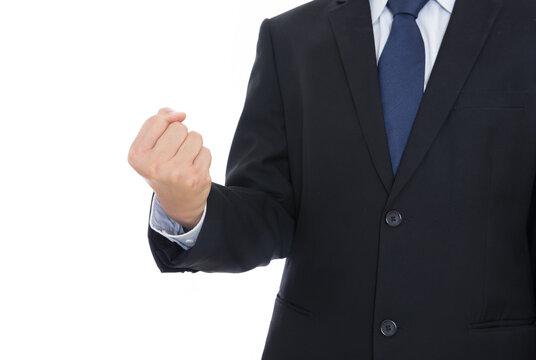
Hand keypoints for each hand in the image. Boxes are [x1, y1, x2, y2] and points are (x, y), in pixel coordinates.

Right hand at [128, 108, 211, 228]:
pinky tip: (193, 169)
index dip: (164, 126)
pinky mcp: (196, 177)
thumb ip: (158, 121)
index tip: (162, 142)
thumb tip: (180, 115)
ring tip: (185, 160)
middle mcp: (154, 165)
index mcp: (137, 155)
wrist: (178, 201)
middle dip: (180, 136)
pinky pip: (206, 151)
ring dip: (193, 145)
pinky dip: (202, 157)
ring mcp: (176, 173)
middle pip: (178, 127)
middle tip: (175, 154)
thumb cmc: (162, 166)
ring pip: (195, 136)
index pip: (157, 120)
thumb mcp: (150, 145)